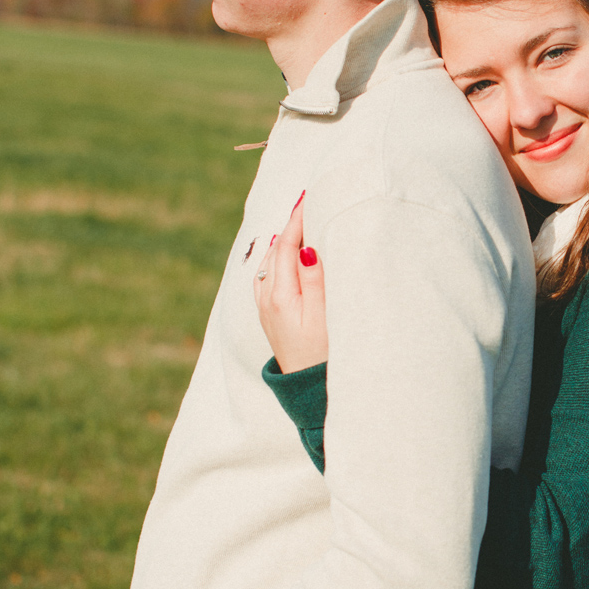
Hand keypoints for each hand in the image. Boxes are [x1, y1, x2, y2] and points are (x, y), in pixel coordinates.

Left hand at [254, 193, 328, 372]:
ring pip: (270, 263)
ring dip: (282, 241)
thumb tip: (303, 247)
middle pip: (275, 251)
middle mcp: (267, 299)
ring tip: (297, 223)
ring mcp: (266, 308)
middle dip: (289, 227)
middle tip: (306, 202)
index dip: (296, 221)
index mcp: (280, 296)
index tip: (306, 198)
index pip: (285, 246)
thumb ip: (314, 280)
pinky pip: (268, 277)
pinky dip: (277, 259)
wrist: (308, 390)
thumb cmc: (323, 355)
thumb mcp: (323, 316)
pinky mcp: (270, 316)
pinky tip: (283, 256)